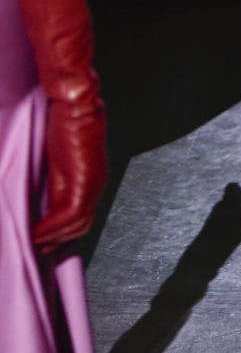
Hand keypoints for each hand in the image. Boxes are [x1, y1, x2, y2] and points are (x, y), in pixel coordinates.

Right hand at [33, 95, 107, 252]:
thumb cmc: (66, 123)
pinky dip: (51, 227)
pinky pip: (70, 214)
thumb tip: (44, 204)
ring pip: (76, 224)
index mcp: (92, 179)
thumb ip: (56, 182)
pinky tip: (35, 232)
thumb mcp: (58, 160)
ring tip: (31, 243)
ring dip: (52, 237)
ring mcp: (94, 183)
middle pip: (80, 225)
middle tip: (36, 249)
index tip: (43, 242)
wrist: (74, 103)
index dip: (62, 232)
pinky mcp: (84, 180)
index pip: (81, 216)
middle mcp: (97, 184)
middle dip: (57, 240)